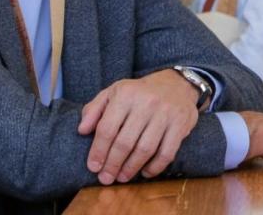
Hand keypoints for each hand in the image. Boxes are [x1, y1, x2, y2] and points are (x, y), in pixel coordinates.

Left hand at [78, 69, 200, 183]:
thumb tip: (82, 130)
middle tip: (106, 178)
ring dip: (131, 168)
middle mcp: (146, 102)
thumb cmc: (139, 93)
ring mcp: (165, 114)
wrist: (176, 84)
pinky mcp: (181, 124)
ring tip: (122, 177)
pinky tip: (145, 172)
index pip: (107, 128)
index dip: (98, 151)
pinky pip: (167, 153)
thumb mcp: (113, 92)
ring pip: (145, 149)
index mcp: (126, 94)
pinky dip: (155, 167)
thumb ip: (94, 110)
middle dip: (113, 164)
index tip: (93, 167)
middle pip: (125, 142)